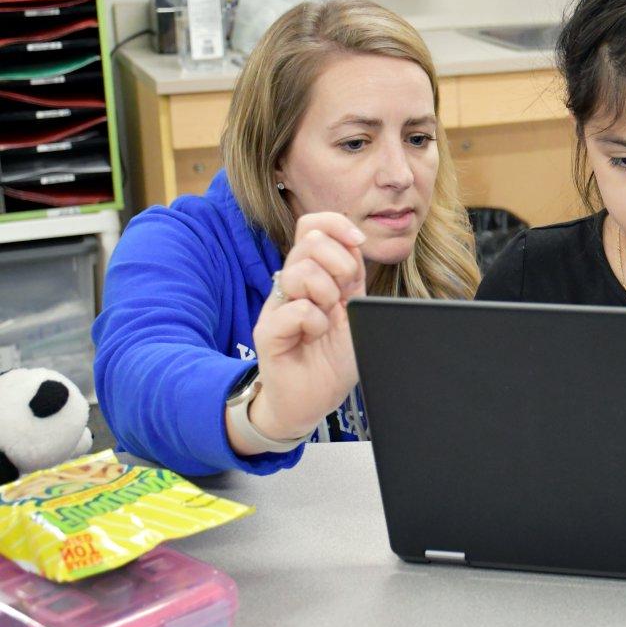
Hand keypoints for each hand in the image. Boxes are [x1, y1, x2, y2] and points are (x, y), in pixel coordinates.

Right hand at [238, 213, 366, 448]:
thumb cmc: (331, 359)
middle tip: (342, 294)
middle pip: (309, 242)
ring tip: (326, 319)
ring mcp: (277, 306)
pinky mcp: (268, 331)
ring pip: (301, 272)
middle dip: (340, 263)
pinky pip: (296, 309)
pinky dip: (314, 322)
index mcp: (314, 275)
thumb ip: (352, 277)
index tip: (358, 242)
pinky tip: (314, 337)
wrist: (310, 401)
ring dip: (326, 294)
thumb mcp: (353, 310)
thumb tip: (354, 242)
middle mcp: (292, 285)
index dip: (336, 225)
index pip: (313, 226)